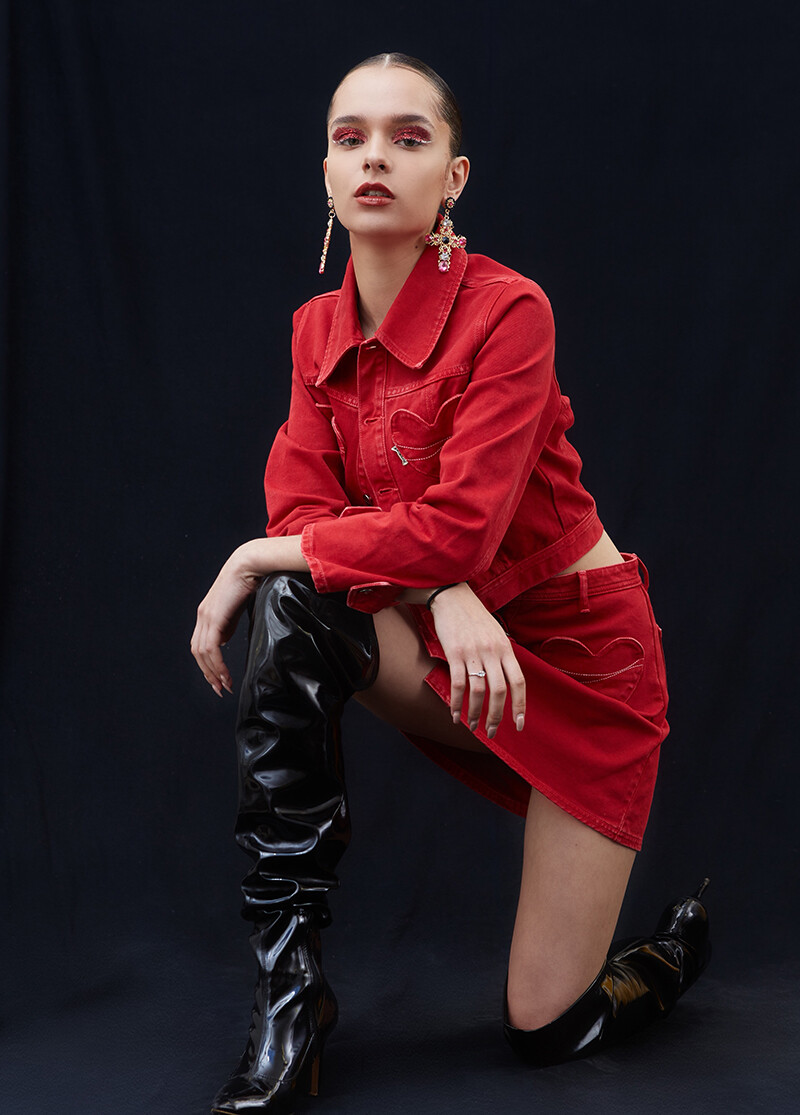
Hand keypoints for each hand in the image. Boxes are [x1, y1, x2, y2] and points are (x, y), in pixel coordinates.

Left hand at [190, 544, 263, 695]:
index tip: (218, 679)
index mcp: (206, 614)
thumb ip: (228, 625)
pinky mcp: (214, 617)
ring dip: (213, 673)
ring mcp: (206, 617)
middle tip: (219, 689)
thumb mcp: (236, 609)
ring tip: (225, 686)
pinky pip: (212, 648)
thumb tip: (223, 641)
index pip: (200, 646)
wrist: (249, 564)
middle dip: (207, 674)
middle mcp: (202, 616)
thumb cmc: (248, 582)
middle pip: (197, 653)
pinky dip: (217, 665)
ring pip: (203, 654)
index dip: (207, 664)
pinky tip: (225, 674)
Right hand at [428, 583, 524, 737]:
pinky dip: (456, 702)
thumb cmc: (475, 618)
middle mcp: (493, 651)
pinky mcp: (454, 652)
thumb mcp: (496, 634)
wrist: (452, 597)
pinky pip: (457, 683)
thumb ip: (503, 656)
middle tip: (491, 732)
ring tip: (472, 726)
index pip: (519, 682)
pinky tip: (454, 714)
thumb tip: (508, 681)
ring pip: (479, 691)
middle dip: (496, 717)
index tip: (518, 725)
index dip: (520, 706)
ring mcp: (474, 652)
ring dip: (475, 713)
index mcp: (506, 649)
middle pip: (500, 692)